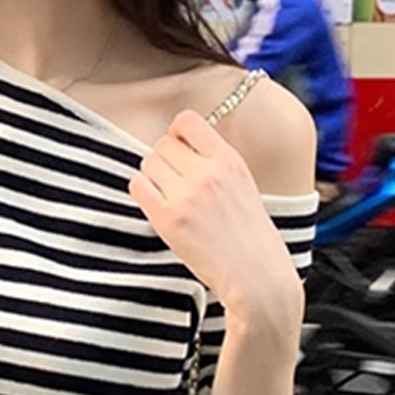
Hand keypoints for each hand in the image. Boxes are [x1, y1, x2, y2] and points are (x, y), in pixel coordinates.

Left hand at [127, 109, 302, 329]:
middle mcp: (207, 173)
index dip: (177, 133)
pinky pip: (138, 186)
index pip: (187, 121)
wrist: (256, 274)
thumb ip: (214, 162)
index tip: (180, 148)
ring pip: (148, 163)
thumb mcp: (242, 184)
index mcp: (229, 160)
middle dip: (165, 160)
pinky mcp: (168, 218)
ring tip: (169, 196)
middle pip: (163, 144)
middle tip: (175, 182)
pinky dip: (143, 192)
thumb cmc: (249, 234)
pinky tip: (157, 206)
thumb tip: (177, 145)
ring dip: (153, 176)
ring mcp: (186, 195)